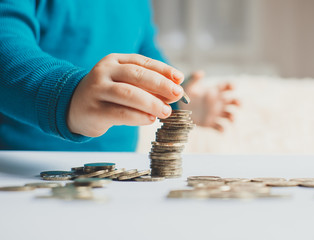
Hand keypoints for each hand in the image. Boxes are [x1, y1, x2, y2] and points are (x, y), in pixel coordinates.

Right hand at [67, 54, 183, 136]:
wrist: (73, 106)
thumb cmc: (107, 94)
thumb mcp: (124, 82)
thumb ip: (146, 85)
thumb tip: (173, 93)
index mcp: (114, 60)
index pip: (142, 62)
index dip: (163, 70)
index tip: (179, 79)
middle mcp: (104, 71)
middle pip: (136, 75)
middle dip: (160, 85)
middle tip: (177, 95)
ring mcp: (97, 90)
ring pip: (128, 93)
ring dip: (151, 102)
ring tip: (166, 111)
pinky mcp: (94, 110)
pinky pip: (120, 113)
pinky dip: (138, 116)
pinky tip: (150, 119)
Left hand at [180, 70, 240, 131]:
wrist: (180, 108)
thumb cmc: (186, 94)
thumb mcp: (188, 85)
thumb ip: (193, 78)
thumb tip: (201, 73)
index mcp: (214, 92)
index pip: (226, 87)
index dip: (231, 86)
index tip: (233, 87)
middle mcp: (218, 102)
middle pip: (232, 102)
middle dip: (238, 102)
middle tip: (238, 104)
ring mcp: (215, 113)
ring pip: (229, 115)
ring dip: (232, 117)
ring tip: (231, 118)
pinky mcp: (210, 123)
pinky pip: (219, 127)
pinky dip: (222, 130)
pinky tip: (221, 130)